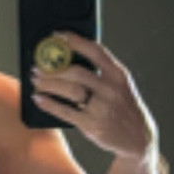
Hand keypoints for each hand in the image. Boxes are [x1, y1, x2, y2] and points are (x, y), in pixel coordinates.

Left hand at [31, 30, 157, 162]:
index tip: (57, 36)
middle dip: (54, 68)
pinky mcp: (91, 124)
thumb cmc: (122, 107)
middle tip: (38, 65)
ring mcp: (101, 108)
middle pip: (77, 72)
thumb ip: (101, 72)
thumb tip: (69, 58)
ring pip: (70, 90)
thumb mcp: (120, 85)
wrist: (137, 137)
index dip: (75, 41)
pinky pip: (65, 111)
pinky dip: (49, 104)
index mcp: (118, 74)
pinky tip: (38, 98)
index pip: (96, 51)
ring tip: (36, 80)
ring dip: (49, 83)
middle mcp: (111, 89)